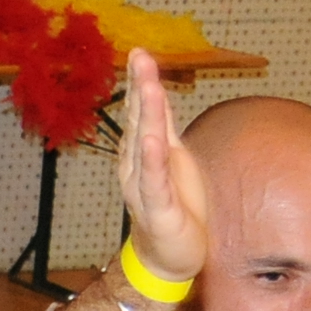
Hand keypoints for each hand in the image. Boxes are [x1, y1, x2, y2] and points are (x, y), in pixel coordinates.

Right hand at [113, 49, 209, 282]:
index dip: (140, 82)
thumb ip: (164, 128)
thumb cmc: (173, 207)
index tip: (139, 52)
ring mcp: (145, 187)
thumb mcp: (173, 160)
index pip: (142, 112)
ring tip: (147, 86)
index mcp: (144, 153)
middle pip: (140, 121)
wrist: (167, 258)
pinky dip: (153, 160)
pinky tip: (152, 140)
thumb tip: (157, 94)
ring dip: (146, 115)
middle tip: (139, 56)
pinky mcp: (159, 209)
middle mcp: (137, 166)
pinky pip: (154, 181)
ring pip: (145, 145)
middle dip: (140, 87)